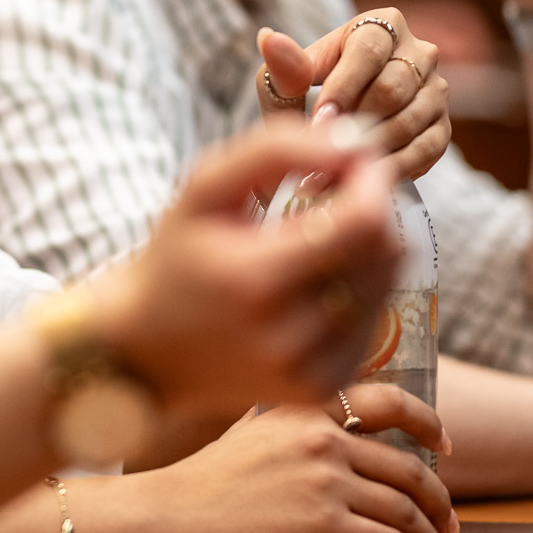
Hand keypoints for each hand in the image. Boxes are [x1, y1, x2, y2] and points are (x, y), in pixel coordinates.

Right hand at [94, 119, 402, 416]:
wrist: (147, 351)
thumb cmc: (176, 257)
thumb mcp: (204, 188)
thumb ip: (275, 149)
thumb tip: (353, 144)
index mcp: (255, 279)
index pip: (361, 221)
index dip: (373, 179)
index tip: (359, 158)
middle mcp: (288, 335)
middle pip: (382, 251)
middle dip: (374, 207)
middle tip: (341, 188)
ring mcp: (310, 370)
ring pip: (385, 285)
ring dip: (370, 246)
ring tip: (325, 230)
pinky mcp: (323, 388)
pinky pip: (371, 320)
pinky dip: (359, 288)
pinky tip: (321, 275)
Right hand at [134, 394, 459, 532]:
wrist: (167, 515)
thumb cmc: (197, 483)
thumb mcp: (245, 432)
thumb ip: (282, 428)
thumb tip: (305, 430)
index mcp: (305, 409)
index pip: (386, 401)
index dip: (426, 422)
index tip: (442, 445)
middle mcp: (322, 437)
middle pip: (405, 465)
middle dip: (436, 495)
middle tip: (447, 517)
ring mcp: (325, 481)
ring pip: (404, 506)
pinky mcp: (324, 526)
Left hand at [257, 11, 448, 178]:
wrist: (332, 140)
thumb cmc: (305, 104)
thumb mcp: (287, 88)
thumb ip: (284, 70)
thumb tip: (269, 39)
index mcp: (381, 26)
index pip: (368, 49)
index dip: (343, 86)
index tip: (320, 120)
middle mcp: (418, 52)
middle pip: (392, 87)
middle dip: (354, 125)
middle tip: (323, 154)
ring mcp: (435, 91)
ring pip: (408, 121)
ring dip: (367, 153)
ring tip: (331, 177)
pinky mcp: (442, 128)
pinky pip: (424, 150)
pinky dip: (389, 169)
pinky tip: (359, 180)